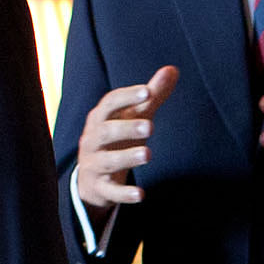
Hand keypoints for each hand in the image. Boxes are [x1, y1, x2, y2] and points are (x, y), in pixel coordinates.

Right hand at [74, 67, 179, 209]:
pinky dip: (125, 194)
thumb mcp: (133, 116)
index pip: (109, 103)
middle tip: (150, 126)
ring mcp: (93, 165)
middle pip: (105, 132)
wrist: (91, 177)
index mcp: (99, 118)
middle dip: (126, 128)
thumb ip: (151, 96)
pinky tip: (141, 194)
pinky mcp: (99, 188)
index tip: (147, 91)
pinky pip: (111, 191)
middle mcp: (92, 140)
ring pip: (107, 161)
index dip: (127, 97)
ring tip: (148, 153)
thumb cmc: (116, 138)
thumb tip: (173, 69)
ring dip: (127, 158)